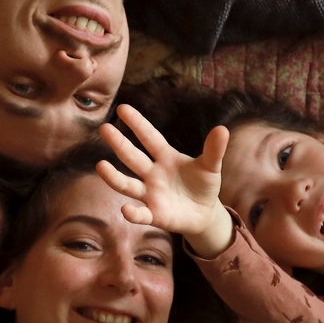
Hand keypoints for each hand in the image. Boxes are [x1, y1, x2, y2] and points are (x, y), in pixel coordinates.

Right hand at [96, 104, 234, 256]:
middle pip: (132, 157)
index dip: (137, 124)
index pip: (149, 138)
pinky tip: (126, 210)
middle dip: (119, 143)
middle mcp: (152, 173)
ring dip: (114, 177)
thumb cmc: (203, 185)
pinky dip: (133, 213)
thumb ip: (214, 150)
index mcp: (165, 157)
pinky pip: (141, 213)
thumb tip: (222, 129)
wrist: (205, 213)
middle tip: (104, 128)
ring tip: (100, 166)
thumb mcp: (210, 166)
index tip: (123, 108)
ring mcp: (150, 194)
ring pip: (128, 184)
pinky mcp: (154, 214)